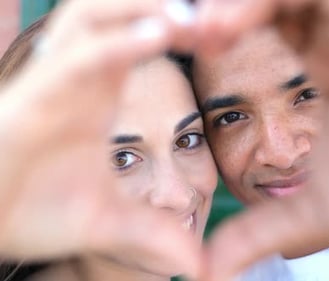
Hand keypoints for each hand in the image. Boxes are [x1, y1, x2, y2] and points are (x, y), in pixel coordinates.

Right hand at [0, 0, 199, 276]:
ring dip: (140, 11)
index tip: (224, 38)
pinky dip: (115, 43)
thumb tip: (198, 267)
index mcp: (101, 93)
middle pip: (120, 15)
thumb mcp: (113, 220)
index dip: (183, 31)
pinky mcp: (32, 100)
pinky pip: (75, 59)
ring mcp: (55, 84)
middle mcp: (80, 80)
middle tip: (215, 18)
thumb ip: (157, 233)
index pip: (143, 41)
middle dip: (165, 9)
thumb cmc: (41, 211)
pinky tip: (156, 34)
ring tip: (189, 18)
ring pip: (93, 18)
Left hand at [194, 0, 328, 279]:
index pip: (260, 33)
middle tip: (178, 32)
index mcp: (323, 77)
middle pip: (268, 3)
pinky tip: (227, 23)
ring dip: (236, 4)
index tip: (178, 52)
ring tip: (198, 29)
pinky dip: (269, 0)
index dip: (217, 36)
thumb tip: (207, 269)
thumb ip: (258, 234)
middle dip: (219, 13)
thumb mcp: (313, 216)